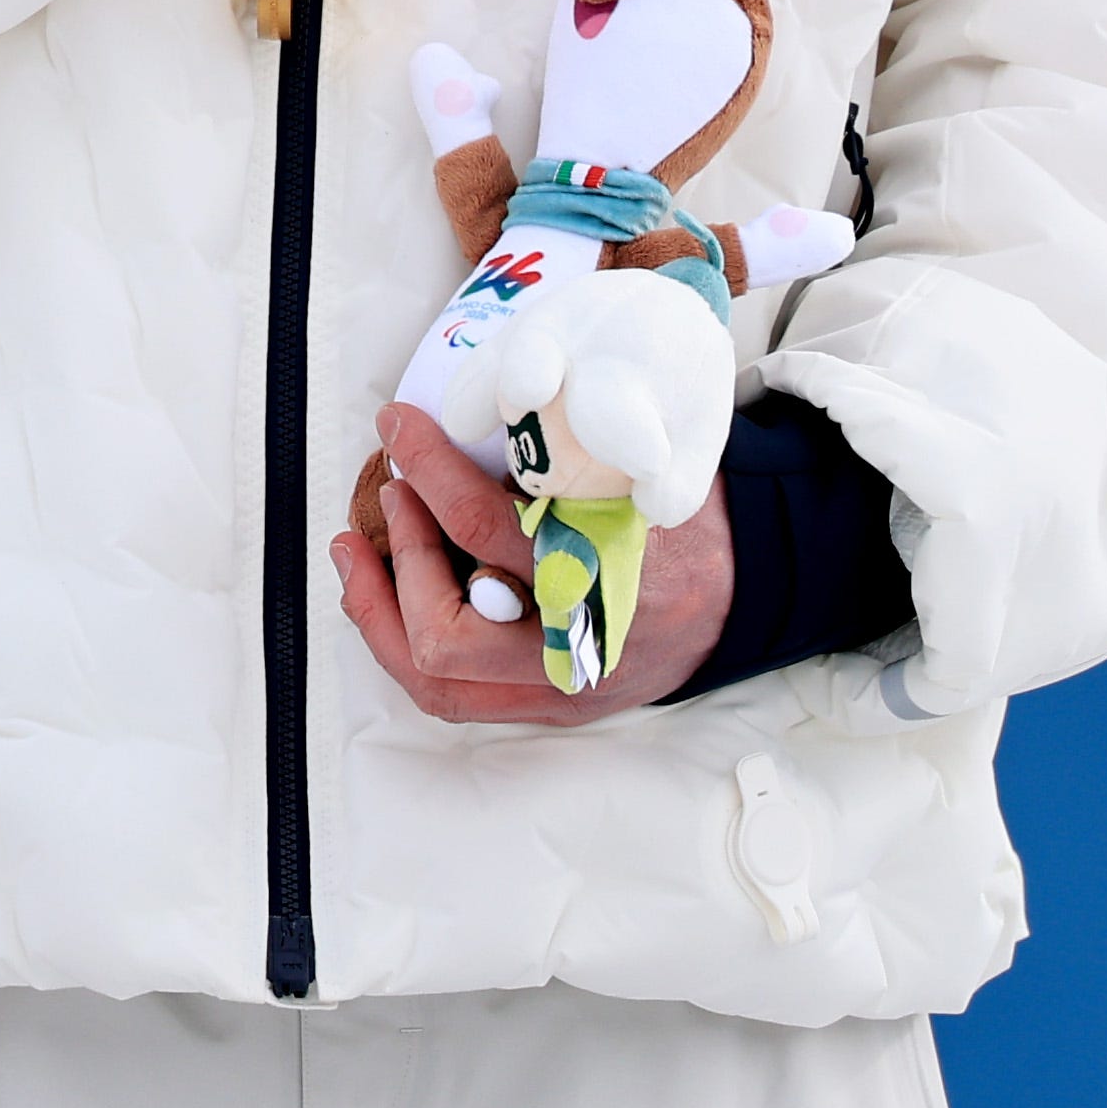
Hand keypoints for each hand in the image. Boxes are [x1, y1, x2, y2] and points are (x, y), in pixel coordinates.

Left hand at [332, 403, 729, 725]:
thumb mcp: (634, 472)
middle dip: (401, 560)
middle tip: (389, 494)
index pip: (485, 530)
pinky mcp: (551, 705)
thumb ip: (561, 454)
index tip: (399, 426)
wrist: (750, 592)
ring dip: (380, 615)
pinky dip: (405, 646)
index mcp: (606, 575)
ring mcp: (562, 687)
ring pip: (439, 682)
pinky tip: (386, 597)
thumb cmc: (686, 521)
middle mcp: (580, 647)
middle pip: (448, 633)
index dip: (428, 470)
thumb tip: (466, 402)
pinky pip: (456, 696)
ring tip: (356, 553)